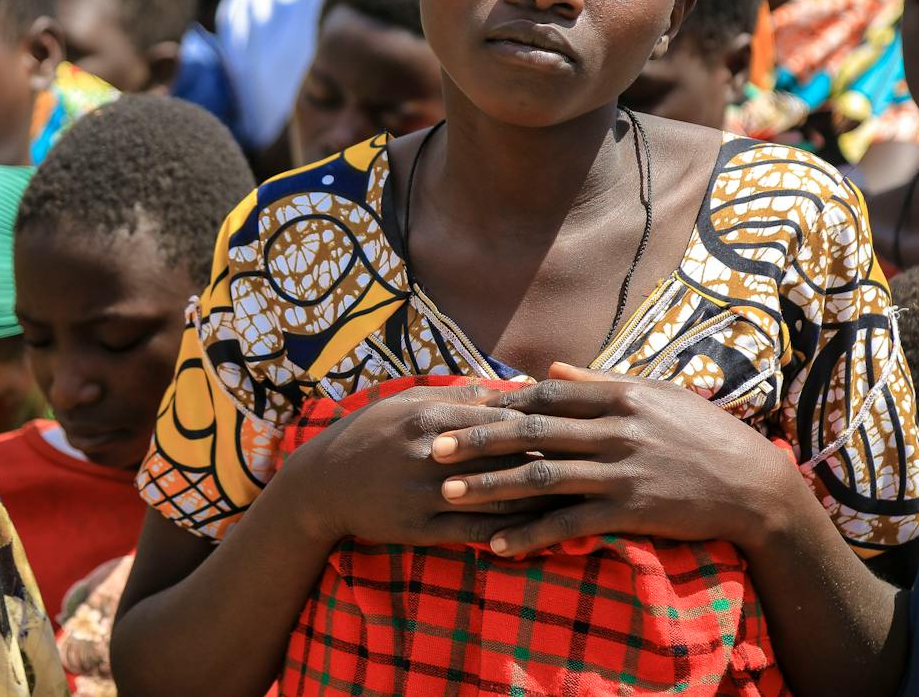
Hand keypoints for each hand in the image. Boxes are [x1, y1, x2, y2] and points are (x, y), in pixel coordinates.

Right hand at [285, 382, 556, 549]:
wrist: (322, 484)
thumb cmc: (372, 434)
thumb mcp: (409, 402)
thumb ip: (460, 394)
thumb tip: (512, 384)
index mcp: (432, 417)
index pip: (500, 417)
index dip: (544, 421)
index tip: (581, 423)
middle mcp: (431, 453)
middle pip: (504, 456)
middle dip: (553, 459)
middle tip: (595, 461)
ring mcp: (426, 494)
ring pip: (495, 496)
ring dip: (540, 499)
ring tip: (582, 499)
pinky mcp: (421, 529)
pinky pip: (473, 532)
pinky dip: (509, 533)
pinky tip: (539, 535)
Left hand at [429, 364, 801, 557]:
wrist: (753, 484)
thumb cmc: (703, 434)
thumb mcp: (655, 394)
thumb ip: (599, 382)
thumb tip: (551, 367)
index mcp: (619, 396)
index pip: (546, 395)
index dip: (500, 402)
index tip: (462, 406)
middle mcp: (615, 429)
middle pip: (532, 432)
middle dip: (478, 439)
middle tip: (435, 448)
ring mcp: (621, 470)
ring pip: (541, 475)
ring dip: (490, 486)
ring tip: (449, 494)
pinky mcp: (629, 510)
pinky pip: (569, 523)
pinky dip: (531, 533)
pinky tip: (498, 544)